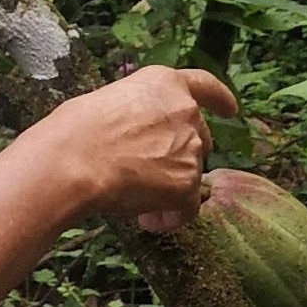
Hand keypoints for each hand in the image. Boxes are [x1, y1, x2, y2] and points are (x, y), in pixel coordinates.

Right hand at [35, 64, 236, 230]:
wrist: (74, 160)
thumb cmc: (76, 131)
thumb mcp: (109, 103)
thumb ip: (137, 114)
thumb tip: (134, 137)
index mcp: (164, 83)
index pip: (204, 86)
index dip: (220, 99)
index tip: (232, 110)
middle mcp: (186, 110)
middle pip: (199, 139)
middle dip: (181, 157)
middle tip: (147, 175)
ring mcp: (190, 146)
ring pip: (191, 175)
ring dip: (168, 189)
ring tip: (131, 200)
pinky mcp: (187, 182)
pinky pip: (187, 208)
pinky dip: (170, 218)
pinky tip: (148, 222)